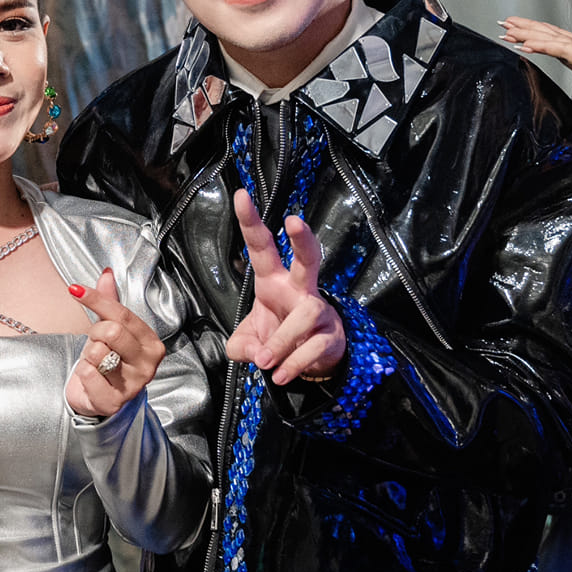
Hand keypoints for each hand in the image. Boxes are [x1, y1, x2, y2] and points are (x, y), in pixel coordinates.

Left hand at [66, 268, 166, 417]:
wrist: (103, 398)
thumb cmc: (110, 362)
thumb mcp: (110, 329)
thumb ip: (110, 302)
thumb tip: (107, 274)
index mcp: (150, 342)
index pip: (122, 314)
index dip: (96, 299)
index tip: (76, 290)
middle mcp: (147, 363)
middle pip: (112, 331)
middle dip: (95, 334)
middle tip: (96, 343)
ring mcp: (133, 384)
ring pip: (98, 352)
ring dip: (88, 355)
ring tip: (95, 363)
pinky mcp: (114, 401)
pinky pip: (89, 374)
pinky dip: (82, 372)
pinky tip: (90, 376)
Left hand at [224, 189, 344, 384]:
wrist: (309, 363)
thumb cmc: (277, 338)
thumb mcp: (247, 343)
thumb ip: (240, 346)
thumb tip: (255, 353)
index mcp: (273, 282)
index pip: (262, 248)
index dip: (251, 222)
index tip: (241, 196)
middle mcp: (298, 290)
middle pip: (308, 258)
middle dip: (302, 239)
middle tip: (294, 220)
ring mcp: (318, 310)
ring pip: (305, 314)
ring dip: (282, 340)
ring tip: (266, 362)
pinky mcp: (331, 334)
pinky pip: (313, 346)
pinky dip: (293, 363)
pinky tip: (279, 375)